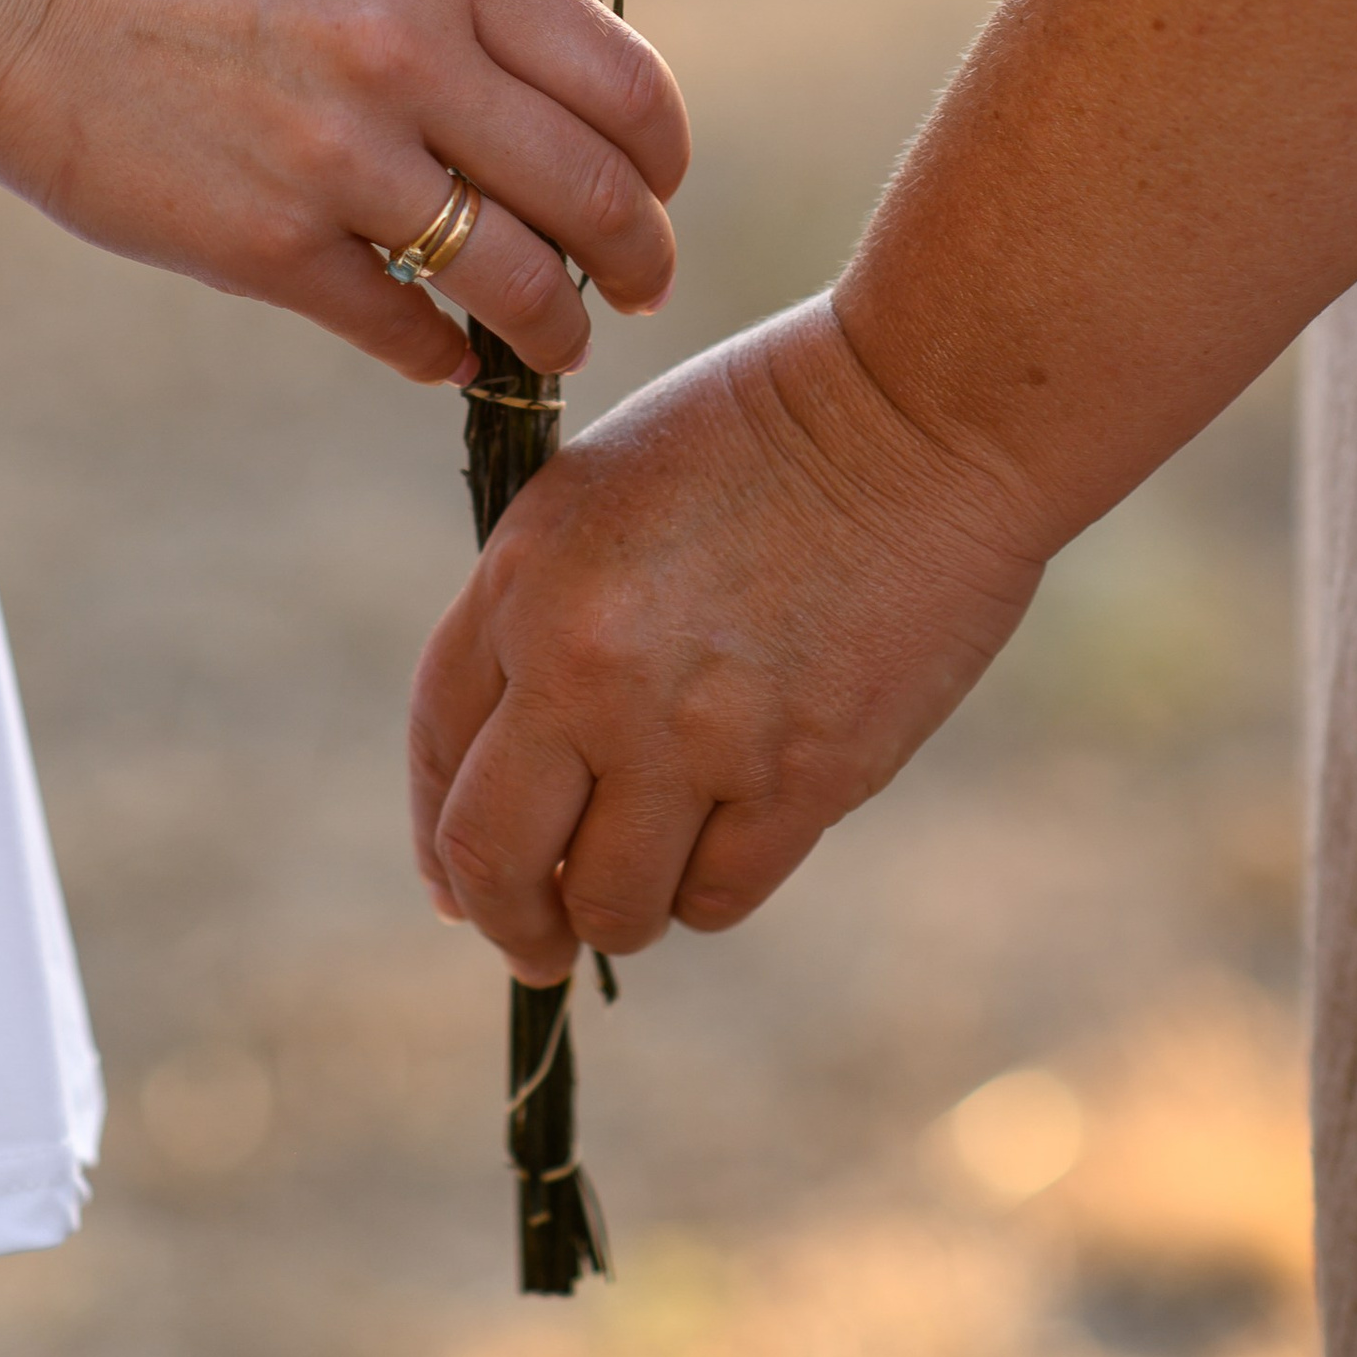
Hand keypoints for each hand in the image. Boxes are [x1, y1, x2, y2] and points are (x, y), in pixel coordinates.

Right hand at [0, 0, 689, 383]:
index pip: (624, 82)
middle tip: (639, 291)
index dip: (664, 159)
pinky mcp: (269, 245)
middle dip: (641, 262)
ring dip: (557, 331)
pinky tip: (443, 353)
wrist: (23, 3)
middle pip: (598, 192)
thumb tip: (588, 129)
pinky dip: (445, 356)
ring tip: (553, 342)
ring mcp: (338, 155)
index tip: (658, 194)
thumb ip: (471, 21)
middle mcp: (405, 51)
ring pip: (521, 280)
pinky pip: (409, 331)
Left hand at [408, 299, 1046, 977]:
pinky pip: (716, 896)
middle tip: (537, 943)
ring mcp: (694, 730)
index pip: (436, 742)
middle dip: (507, 921)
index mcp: (528, 578)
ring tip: (651, 877)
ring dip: (620, 909)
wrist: (921, 413)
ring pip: (610, 904)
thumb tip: (513, 768)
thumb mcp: (604, 492)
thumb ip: (542, 614)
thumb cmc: (762, 434)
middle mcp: (589, 665)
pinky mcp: (800, 777)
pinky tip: (731, 838)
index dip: (436, 833)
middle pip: (492, 856)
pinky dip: (709, 887)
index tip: (460, 884)